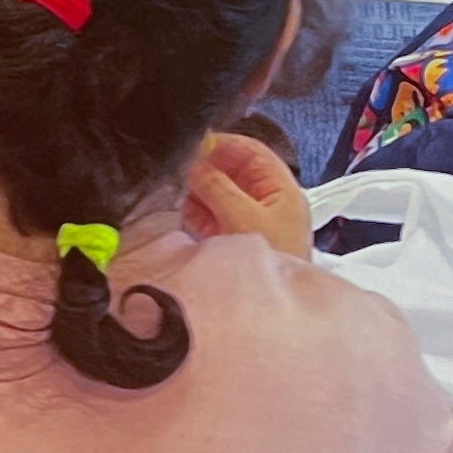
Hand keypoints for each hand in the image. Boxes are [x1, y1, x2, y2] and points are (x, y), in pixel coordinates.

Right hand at [182, 130, 312, 260]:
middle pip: (232, 172)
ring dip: (196, 189)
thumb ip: (216, 185)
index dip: (224, 144)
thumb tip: (192, 160)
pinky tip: (176, 207)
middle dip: (205, 167)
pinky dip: (194, 209)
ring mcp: (248, 221)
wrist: (271, 311)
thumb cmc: (271, 257)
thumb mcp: (243, 216)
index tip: (193, 142)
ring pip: (218, 193)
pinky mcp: (231, 238)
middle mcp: (266, 202)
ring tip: (171, 185)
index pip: (252, 152)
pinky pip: (210, 215)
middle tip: (176, 164)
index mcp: (281, 191)